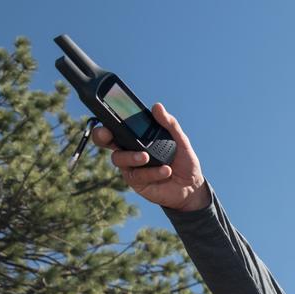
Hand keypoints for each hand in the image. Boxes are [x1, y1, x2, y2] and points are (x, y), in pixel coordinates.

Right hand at [91, 103, 209, 211]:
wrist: (192, 187)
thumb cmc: (184, 161)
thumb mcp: (181, 141)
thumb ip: (170, 124)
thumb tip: (157, 106)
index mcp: (137, 137)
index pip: (117, 125)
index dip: (107, 118)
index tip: (106, 112)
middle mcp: (129, 150)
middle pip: (105, 140)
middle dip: (101, 136)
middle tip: (107, 134)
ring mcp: (131, 167)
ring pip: (118, 158)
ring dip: (131, 156)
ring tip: (147, 156)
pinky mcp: (136, 182)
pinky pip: (136, 175)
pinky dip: (151, 172)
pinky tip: (166, 171)